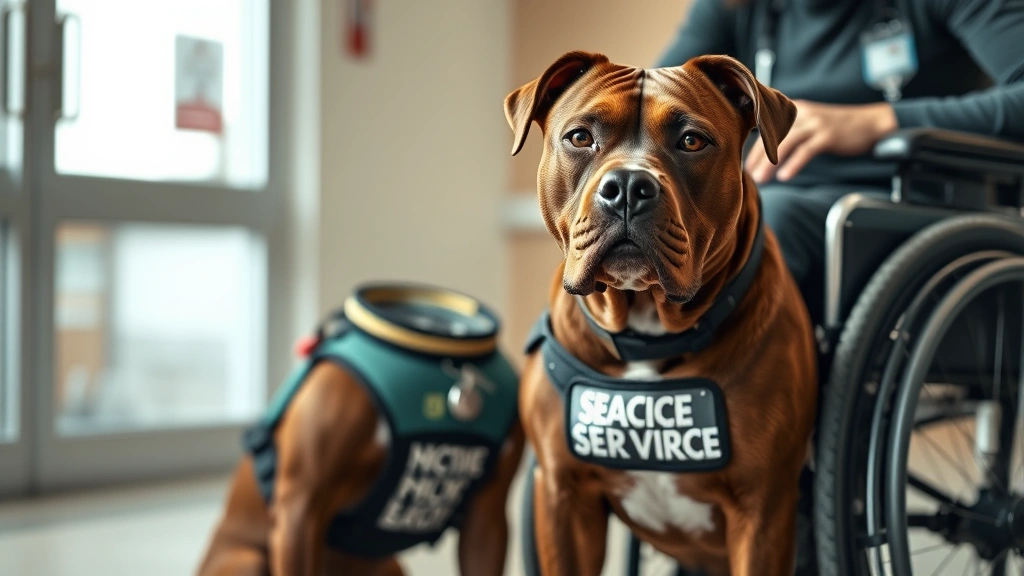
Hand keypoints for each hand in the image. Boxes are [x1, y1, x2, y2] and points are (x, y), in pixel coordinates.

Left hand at [745, 100, 897, 182]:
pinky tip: (784, 176)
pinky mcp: (827, 136)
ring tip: (761, 180)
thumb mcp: (810, 123)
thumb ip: (790, 131)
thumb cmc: (837, 127)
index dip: (753, 146)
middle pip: (772, 136)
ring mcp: (815, 124)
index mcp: (794, 110)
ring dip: (770, 163)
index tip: (744, 164)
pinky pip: (806, 151)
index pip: (766, 128)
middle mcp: (802, 114)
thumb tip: (766, 149)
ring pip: (786, 144)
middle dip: (757, 157)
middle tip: (747, 174)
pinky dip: (793, 164)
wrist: (870, 123)